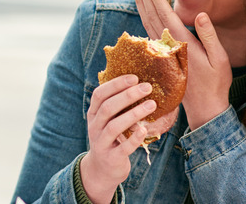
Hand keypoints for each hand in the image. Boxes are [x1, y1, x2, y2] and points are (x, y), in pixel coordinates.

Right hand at [80, 74, 156, 202]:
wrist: (102, 169)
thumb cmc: (111, 138)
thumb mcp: (107, 121)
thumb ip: (117, 106)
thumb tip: (139, 84)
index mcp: (93, 114)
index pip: (99, 94)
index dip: (116, 84)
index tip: (134, 77)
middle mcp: (94, 127)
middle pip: (108, 107)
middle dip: (128, 95)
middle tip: (147, 87)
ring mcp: (101, 143)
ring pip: (115, 125)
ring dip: (134, 114)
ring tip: (152, 105)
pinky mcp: (112, 158)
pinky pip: (123, 147)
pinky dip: (134, 138)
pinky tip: (145, 130)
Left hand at [131, 0, 231, 129]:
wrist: (204, 108)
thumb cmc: (216, 83)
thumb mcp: (219, 59)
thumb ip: (209, 36)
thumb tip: (201, 14)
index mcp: (181, 43)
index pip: (164, 13)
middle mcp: (168, 45)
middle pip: (150, 14)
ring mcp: (163, 51)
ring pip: (147, 21)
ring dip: (140, 3)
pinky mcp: (162, 56)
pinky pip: (150, 31)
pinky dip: (145, 16)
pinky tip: (142, 8)